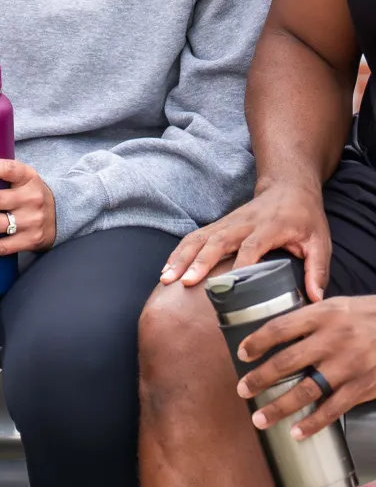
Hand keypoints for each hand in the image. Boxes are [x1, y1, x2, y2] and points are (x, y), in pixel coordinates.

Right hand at [158, 183, 330, 300]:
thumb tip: (316, 299)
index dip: (240, 265)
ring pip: (200, 237)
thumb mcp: (320, 241)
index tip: (229, 286)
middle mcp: (243, 223)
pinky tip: (168, 268)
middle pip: (217, 240)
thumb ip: (318, 269)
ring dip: (181, 256)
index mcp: (270, 227)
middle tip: (185, 282)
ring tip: (167, 278)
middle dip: (199, 262)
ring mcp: (228, 222)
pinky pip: (195, 237)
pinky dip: (179, 252)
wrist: (288, 186)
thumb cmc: (305, 217)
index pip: (251, 246)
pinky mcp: (219, 225)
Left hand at [235, 295, 375, 438]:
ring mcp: (346, 366)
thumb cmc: (368, 315)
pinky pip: (333, 409)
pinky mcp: (362, 387)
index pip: (279, 328)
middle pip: (286, 361)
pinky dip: (313, 423)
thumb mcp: (337, 306)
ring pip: (306, 390)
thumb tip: (280, 329)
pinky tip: (297, 432)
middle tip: (242, 390)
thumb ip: (310, 317)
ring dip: (279, 406)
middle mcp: (331, 340)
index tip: (242, 354)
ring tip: (260, 419)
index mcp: (321, 315)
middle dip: (260, 378)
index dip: (257, 341)